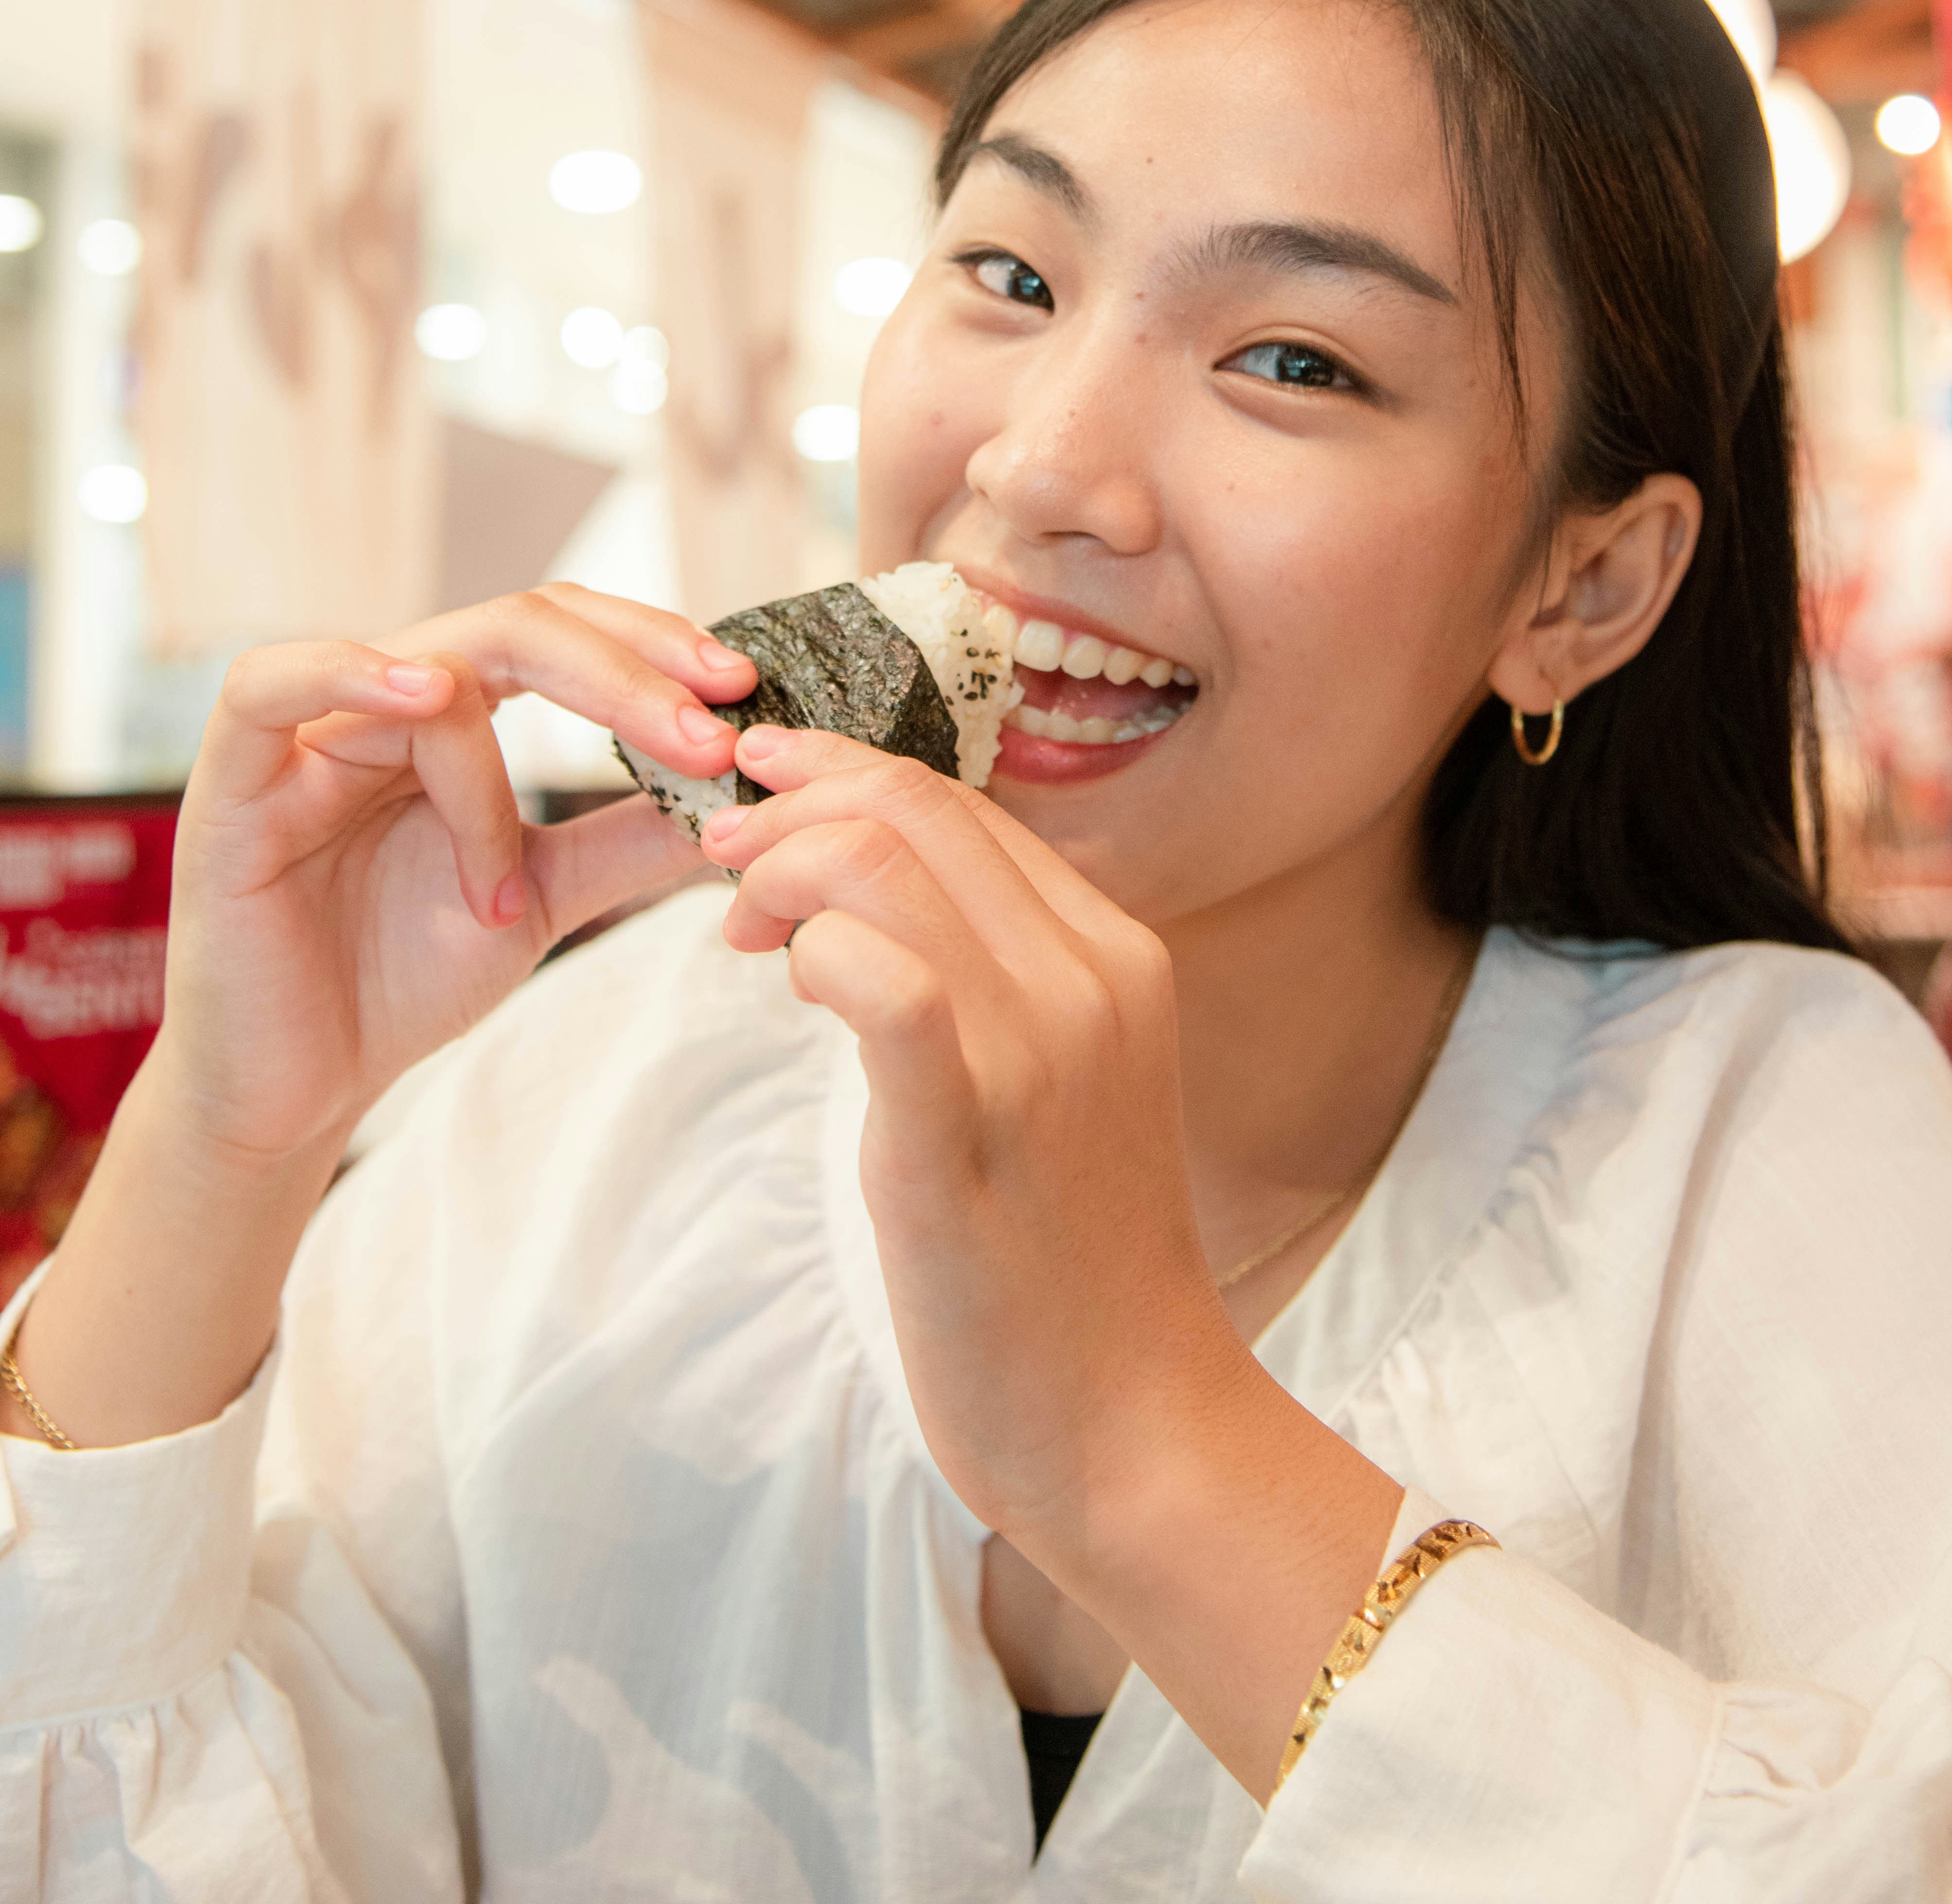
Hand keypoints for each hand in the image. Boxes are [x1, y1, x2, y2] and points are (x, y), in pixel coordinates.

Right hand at [156, 584, 754, 1162]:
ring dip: (489, 779)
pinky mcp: (228, 784)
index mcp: (454, 716)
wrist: (298, 1088)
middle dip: (625, 670)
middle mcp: (383, 702)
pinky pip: (271, 685)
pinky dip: (351, 673)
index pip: (565, 631)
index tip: (741, 689)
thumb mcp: (540, 897)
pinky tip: (420, 697)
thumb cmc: (401, 979)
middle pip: (515, 625)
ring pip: (427, 672)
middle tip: (709, 727)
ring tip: (506, 887)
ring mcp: (306, 735)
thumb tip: (746, 793)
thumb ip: (627, 841)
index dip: (653, 647)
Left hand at [704, 729, 1400, 1799]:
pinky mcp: (969, 1134)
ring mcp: (1038, 1053)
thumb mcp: (1063, 1084)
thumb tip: (874, 905)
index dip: (845, 779)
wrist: (1134, 1421)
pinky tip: (789, 980)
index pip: (963, 806)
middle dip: (795, 802)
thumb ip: (996, 982)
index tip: (767, 798)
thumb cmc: (1073, 1262)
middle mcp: (1090, 979)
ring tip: (737, 925)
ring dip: (783, 867)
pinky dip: (818, 952)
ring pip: (887, 868)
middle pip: (919, 811)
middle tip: (721, 850)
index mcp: (1115, 954)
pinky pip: (887, 988)